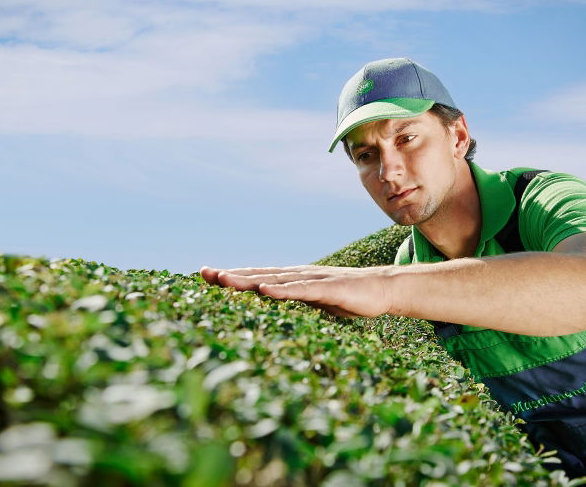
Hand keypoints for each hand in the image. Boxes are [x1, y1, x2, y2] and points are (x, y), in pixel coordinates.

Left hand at [199, 264, 393, 317]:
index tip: (205, 276)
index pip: (257, 277)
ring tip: (223, 280)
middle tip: (203, 273)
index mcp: (292, 280)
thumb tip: (274, 313)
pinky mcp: (328, 288)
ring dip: (248, 280)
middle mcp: (297, 276)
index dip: (232, 276)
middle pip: (258, 275)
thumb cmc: (347, 298)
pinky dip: (283, 290)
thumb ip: (294, 304)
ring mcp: (312, 280)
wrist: (382, 289)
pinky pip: (302, 289)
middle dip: (230, 275)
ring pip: (274, 279)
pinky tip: (265, 291)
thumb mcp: (314, 304)